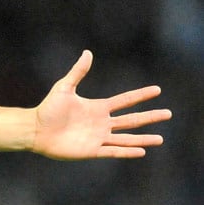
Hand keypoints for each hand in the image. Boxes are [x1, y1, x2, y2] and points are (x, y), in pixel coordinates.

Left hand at [33, 51, 171, 159]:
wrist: (35, 130)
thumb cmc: (47, 109)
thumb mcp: (64, 88)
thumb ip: (77, 72)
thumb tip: (87, 53)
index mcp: (98, 107)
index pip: (125, 101)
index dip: (140, 95)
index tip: (157, 90)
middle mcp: (101, 123)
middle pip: (131, 120)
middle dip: (150, 117)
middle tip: (168, 114)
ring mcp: (98, 137)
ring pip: (126, 138)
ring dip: (143, 139)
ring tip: (161, 139)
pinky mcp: (91, 150)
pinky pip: (113, 151)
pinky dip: (127, 151)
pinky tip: (141, 151)